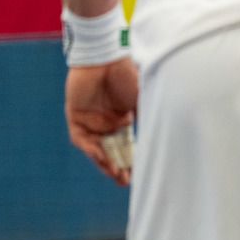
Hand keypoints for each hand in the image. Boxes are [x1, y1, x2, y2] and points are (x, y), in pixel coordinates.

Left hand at [65, 58, 139, 186]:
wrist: (106, 58)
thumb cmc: (128, 75)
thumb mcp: (142, 99)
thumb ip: (148, 117)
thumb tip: (163, 136)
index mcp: (124, 118)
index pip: (127, 144)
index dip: (131, 159)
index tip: (137, 174)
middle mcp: (107, 122)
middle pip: (111, 150)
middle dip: (117, 166)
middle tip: (125, 181)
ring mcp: (91, 120)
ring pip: (96, 148)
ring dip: (104, 162)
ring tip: (115, 174)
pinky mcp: (76, 116)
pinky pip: (81, 138)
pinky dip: (91, 149)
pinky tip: (101, 157)